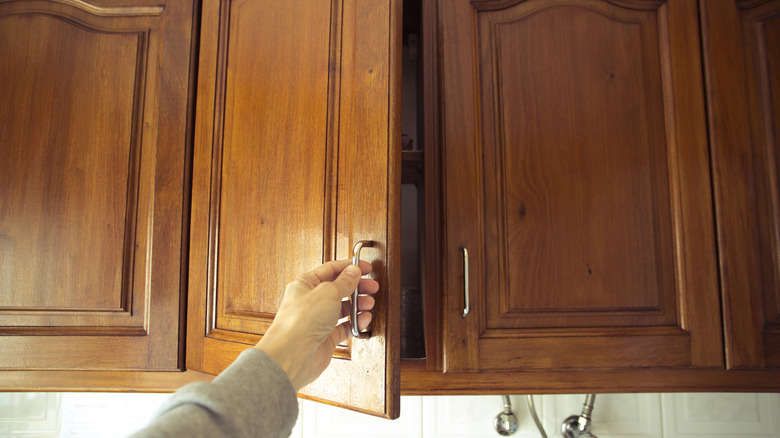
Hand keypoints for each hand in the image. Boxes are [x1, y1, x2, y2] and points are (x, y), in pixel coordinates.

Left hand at [254, 259, 378, 390]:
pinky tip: (364, 319)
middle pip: (338, 289)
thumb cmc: (300, 321)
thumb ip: (344, 282)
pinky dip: (356, 322)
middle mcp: (310, 302)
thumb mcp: (328, 292)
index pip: (330, 270)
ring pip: (342, 308)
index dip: (349, 267)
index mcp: (305, 285)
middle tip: (372, 287)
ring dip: (358, 305)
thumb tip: (353, 272)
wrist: (292, 355)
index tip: (366, 267)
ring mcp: (318, 321)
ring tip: (369, 303)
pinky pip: (344, 327)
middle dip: (357, 287)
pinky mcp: (325, 338)